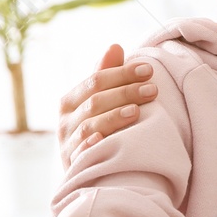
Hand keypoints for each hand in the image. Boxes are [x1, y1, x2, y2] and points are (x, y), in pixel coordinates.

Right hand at [56, 44, 158, 166]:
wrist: (86, 170)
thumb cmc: (97, 129)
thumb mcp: (99, 102)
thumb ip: (106, 76)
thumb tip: (115, 46)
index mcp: (70, 101)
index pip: (96, 80)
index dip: (122, 73)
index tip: (148, 70)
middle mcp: (65, 122)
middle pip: (95, 102)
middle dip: (125, 93)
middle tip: (152, 89)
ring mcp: (67, 144)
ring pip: (89, 126)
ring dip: (113, 117)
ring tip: (136, 111)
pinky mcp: (72, 165)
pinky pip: (80, 154)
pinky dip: (90, 146)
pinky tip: (104, 140)